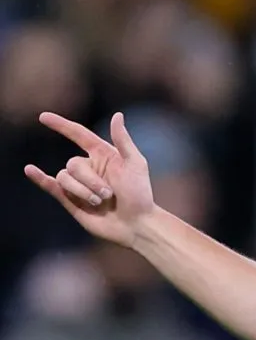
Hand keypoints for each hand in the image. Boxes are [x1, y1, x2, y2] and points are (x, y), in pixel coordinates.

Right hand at [24, 112, 153, 247]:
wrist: (136, 224)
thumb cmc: (140, 194)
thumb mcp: (135, 164)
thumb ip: (123, 140)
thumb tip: (117, 115)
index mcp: (104, 155)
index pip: (79, 135)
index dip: (61, 126)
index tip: (43, 117)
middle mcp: (90, 167)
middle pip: (73, 164)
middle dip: (90, 180)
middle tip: (110, 194)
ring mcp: (79, 184)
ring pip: (64, 178)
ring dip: (82, 191)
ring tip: (101, 202)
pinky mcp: (71, 201)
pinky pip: (51, 186)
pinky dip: (39, 178)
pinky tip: (30, 170)